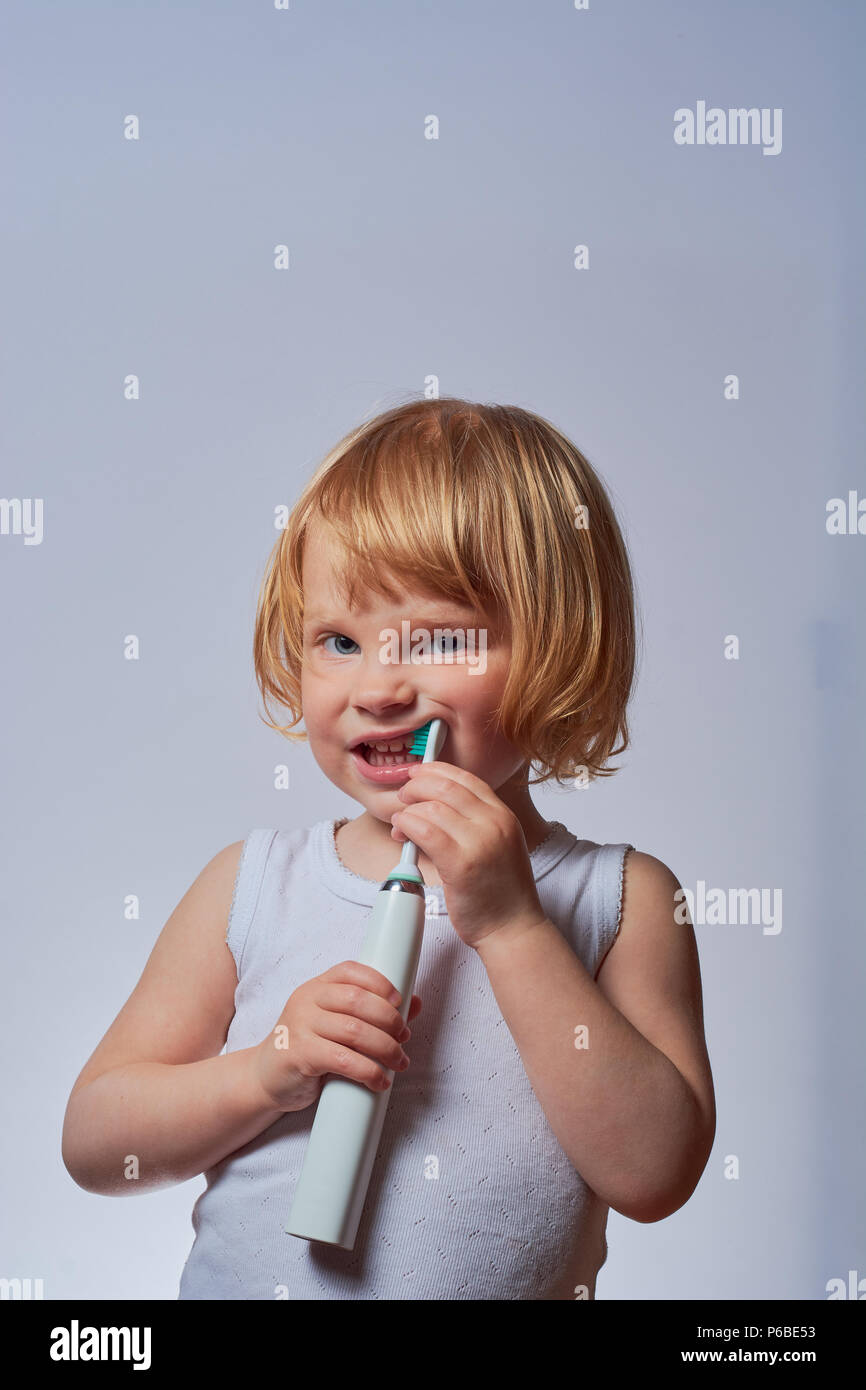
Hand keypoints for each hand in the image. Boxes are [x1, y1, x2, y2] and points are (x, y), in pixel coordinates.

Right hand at [251, 961, 422, 1112]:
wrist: (264, 1078)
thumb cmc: (306, 1047)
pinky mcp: (299, 1055)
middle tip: (403, 1038)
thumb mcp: (333, 1024)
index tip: (399, 1002)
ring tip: (398, 1062)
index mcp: (316, 987)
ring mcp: (300, 1026)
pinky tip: (380, 1081)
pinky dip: (369, 1071)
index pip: (351, 971)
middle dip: (389, 1020)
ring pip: (354, 1031)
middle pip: (357, 1000)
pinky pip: (343, 1060)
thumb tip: (415, 1003)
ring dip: (385, 1048)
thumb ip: (370, 1013)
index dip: (380, 983)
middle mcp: (306, 1001)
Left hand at [390, 761, 549, 949]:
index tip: (417, 773)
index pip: (466, 778)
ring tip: (401, 825)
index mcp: (503, 816)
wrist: (513, 928)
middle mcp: (494, 823)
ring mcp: (479, 842)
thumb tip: (432, 805)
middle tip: (403, 797)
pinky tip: (402, 833)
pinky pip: (425, 831)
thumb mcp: (497, 844)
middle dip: (416, 786)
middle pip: (446, 787)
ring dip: (408, 811)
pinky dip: (407, 826)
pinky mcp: (461, 864)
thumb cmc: (500, 892)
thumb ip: (473, 822)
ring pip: (432, 808)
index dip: (436, 770)